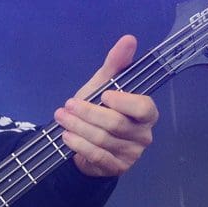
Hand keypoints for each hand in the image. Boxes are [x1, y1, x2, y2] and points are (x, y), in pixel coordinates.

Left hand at [57, 34, 158, 177]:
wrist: (84, 142)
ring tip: (62, 118)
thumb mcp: (103, 85)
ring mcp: (131, 153)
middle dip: (88, 113)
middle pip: (116, 124)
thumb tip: (129, 39)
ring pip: (103, 139)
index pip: (144, 108)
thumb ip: (116, 64)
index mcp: (146, 113)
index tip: (103, 94)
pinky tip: (66, 136)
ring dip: (78, 127)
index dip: (124, 102)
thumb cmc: (98, 110)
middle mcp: (143, 134)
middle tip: (68, 105)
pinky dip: (78, 144)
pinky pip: (96, 155)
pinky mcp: (116, 167)